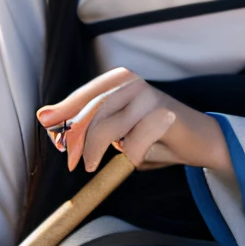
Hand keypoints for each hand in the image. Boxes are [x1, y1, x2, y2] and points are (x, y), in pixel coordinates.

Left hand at [37, 67, 232, 179]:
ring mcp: (147, 95)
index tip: (46, 126)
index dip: (64, 112)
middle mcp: (131, 82)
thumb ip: (89, 124)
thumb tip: (49, 123)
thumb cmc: (153, 136)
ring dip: (94, 151)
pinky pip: (133, 142)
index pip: (84, 96)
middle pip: (91, 111)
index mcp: (118, 80)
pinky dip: (128, 156)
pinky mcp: (162, 113)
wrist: (198, 140)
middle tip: (71, 161)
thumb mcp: (117, 129)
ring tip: (92, 165)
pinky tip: (132, 159)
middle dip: (75, 139)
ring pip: (107, 128)